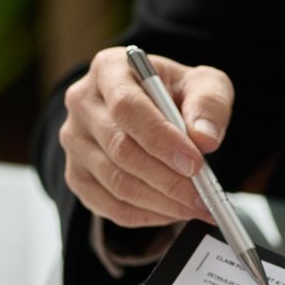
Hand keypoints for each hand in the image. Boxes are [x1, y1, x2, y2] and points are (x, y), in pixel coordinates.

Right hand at [59, 46, 234, 228]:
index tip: (195, 163)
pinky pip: (110, 207)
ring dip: (162, 202)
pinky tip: (173, 211)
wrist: (153, 110)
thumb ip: (209, 104)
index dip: (162, 139)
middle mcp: (82, 103)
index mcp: (109, 69)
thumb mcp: (203, 84)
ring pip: (116, 183)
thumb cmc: (176, 94)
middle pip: (121, 150)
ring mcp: (75, 142)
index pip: (128, 107)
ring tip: (196, 207)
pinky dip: (147, 216)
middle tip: (203, 196)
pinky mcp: (77, 175)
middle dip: (168, 179)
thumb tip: (205, 138)